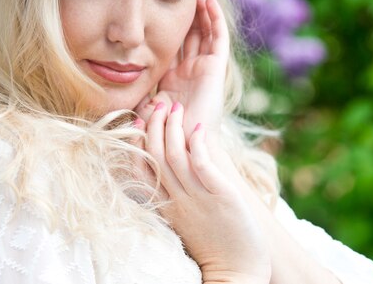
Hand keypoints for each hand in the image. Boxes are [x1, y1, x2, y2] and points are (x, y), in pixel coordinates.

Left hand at [135, 0, 228, 137]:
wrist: (183, 145)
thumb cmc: (163, 131)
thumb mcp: (144, 106)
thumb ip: (135, 92)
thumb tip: (114, 82)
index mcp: (174, 78)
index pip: (173, 44)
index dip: (170, 25)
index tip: (161, 5)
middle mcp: (190, 70)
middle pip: (191, 34)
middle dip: (189, 13)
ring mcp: (205, 68)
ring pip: (206, 32)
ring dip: (203, 11)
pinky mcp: (216, 68)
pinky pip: (218, 39)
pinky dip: (215, 19)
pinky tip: (209, 2)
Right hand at [144, 102, 270, 283]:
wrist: (237, 275)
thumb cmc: (215, 247)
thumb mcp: (188, 221)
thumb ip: (179, 197)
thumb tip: (178, 172)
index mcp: (166, 206)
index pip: (141, 169)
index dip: (137, 143)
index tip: (136, 121)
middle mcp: (177, 200)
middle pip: (156, 156)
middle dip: (154, 127)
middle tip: (158, 105)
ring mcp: (198, 198)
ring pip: (175, 156)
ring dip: (173, 128)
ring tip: (175, 107)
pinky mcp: (221, 196)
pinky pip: (202, 166)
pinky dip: (198, 145)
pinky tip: (198, 128)